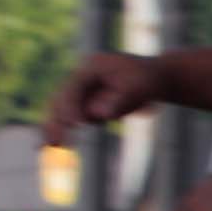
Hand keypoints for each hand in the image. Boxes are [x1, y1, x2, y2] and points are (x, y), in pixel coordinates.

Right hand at [51, 49, 167, 141]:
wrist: (157, 79)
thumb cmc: (149, 80)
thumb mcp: (141, 88)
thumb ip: (121, 100)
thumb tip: (101, 114)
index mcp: (93, 67)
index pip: (75, 87)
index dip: (71, 105)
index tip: (74, 124)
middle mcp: (84, 77)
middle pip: (61, 98)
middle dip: (56, 120)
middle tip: (55, 144)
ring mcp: (84, 90)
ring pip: (64, 110)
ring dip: (60, 125)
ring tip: (58, 142)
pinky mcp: (88, 103)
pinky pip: (74, 117)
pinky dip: (66, 128)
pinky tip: (65, 138)